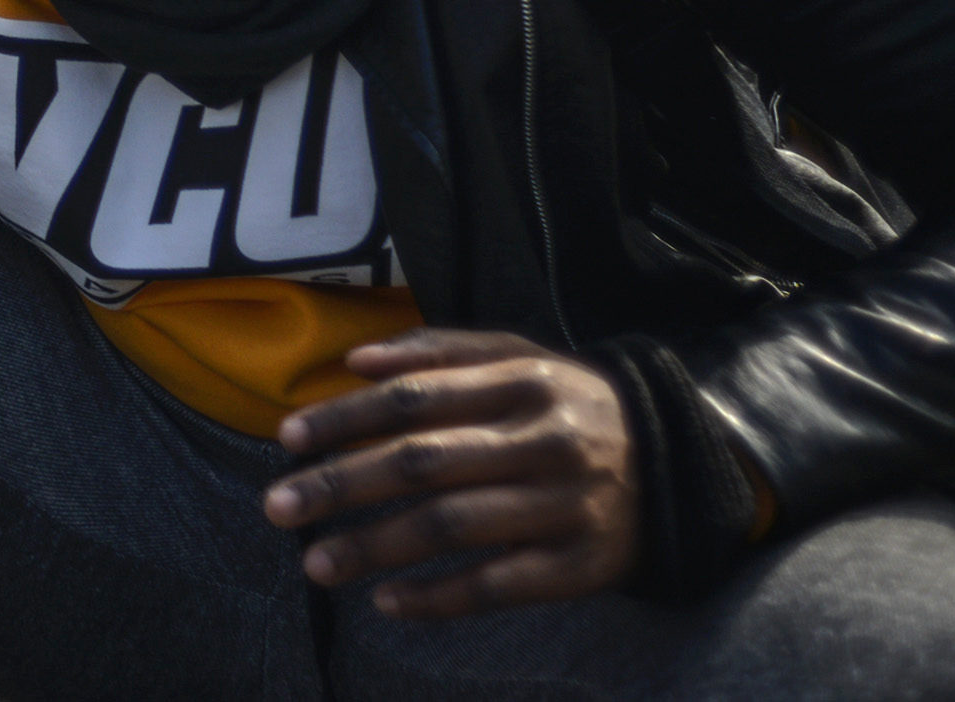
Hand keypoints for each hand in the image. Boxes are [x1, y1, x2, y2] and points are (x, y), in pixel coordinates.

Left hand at [265, 329, 639, 618]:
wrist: (675, 464)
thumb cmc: (566, 404)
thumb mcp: (518, 356)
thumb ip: (437, 351)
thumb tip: (356, 359)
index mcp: (522, 381)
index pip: (415, 397)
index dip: (347, 417)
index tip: (289, 438)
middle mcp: (544, 441)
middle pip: (424, 464)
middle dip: (342, 486)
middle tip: (279, 507)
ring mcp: (564, 506)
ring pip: (453, 528)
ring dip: (376, 548)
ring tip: (316, 565)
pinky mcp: (580, 566)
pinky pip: (499, 587)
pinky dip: (439, 598)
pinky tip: (388, 603)